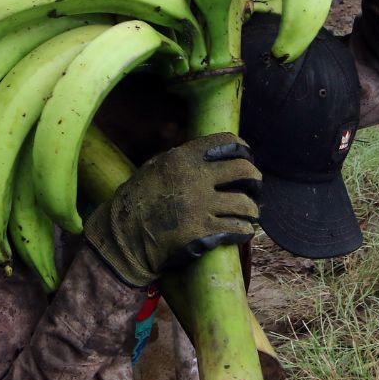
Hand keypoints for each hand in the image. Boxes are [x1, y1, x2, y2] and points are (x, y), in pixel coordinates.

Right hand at [84, 132, 261, 287]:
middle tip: (254, 187)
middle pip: (244, 170)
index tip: (246, 158)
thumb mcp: (153, 168)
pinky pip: (238, 229)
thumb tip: (203, 154)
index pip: (226, 143)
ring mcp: (200, 206)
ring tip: (249, 214)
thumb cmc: (136, 201)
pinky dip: (244, 230)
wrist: (123, 236)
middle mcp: (194, 178)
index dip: (242, 149)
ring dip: (251, 210)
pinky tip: (241, 231)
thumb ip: (179, 159)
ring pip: (246, 204)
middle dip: (255, 179)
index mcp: (182, 158)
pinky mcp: (203, 232)